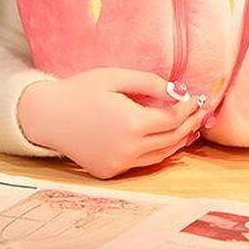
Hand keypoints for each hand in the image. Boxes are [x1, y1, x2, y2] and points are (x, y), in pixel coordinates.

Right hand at [17, 69, 206, 178]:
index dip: (189, 107)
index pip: (173, 118)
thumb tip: (179, 91)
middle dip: (189, 123)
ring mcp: (117, 164)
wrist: (46, 117)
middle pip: (171, 138)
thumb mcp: (118, 77)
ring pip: (161, 155)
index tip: (197, 97)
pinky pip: (143, 163)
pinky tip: (167, 140)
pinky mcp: (109, 172)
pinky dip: (159, 151)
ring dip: (179, 140)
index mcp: (131, 123)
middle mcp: (127, 149)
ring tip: (192, 126)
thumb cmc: (82, 90)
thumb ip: (151, 83)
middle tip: (202, 110)